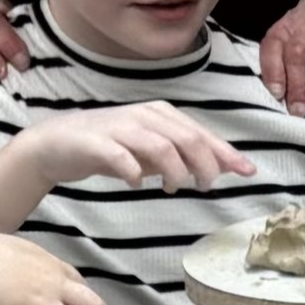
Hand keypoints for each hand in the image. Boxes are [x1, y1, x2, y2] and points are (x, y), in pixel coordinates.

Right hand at [9, 103, 256, 191]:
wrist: (56, 145)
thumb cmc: (109, 148)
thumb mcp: (151, 152)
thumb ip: (182, 157)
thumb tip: (221, 167)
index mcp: (161, 115)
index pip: (202, 134)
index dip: (227, 153)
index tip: (248, 172)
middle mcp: (144, 116)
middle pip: (188, 139)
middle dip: (204, 166)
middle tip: (204, 187)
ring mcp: (120, 127)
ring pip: (161, 147)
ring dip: (174, 172)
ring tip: (172, 188)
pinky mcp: (96, 142)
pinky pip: (122, 158)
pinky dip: (134, 173)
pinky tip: (135, 185)